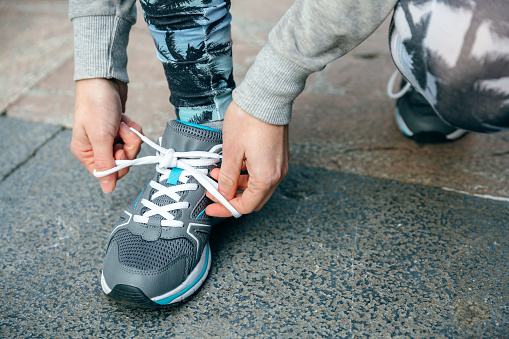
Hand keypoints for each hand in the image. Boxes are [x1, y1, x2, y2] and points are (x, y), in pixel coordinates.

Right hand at [70, 78, 141, 192]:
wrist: (104, 79)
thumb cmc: (97, 105)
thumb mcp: (101, 137)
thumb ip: (106, 164)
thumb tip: (107, 189)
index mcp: (85, 153)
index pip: (109, 173)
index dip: (120, 164)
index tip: (121, 150)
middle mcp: (96, 148)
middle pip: (123, 162)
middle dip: (127, 146)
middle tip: (121, 132)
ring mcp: (109, 139)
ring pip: (131, 149)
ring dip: (131, 135)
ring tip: (121, 122)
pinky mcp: (120, 130)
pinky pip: (134, 137)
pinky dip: (133, 128)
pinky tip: (125, 118)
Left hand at [206, 100, 288, 216]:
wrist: (267, 96)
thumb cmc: (249, 120)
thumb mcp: (231, 151)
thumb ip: (227, 177)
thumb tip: (224, 193)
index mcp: (266, 177)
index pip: (246, 205)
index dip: (226, 208)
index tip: (211, 206)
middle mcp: (277, 174)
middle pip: (254, 199)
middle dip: (232, 198)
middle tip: (213, 193)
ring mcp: (280, 164)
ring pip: (257, 186)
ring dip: (237, 184)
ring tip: (217, 173)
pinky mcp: (278, 155)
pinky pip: (262, 173)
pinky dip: (246, 174)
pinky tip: (231, 164)